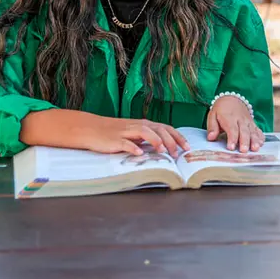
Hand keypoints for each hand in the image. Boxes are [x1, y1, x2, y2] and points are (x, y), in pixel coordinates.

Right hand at [74, 115, 190, 157]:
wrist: (92, 129)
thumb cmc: (115, 133)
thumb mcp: (135, 134)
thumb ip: (149, 138)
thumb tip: (166, 147)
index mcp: (145, 125)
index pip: (166, 128)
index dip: (178, 137)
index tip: (187, 147)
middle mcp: (138, 126)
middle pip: (159, 130)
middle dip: (170, 141)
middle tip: (178, 153)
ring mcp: (127, 132)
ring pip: (145, 132)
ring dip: (155, 141)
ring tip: (163, 151)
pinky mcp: (115, 140)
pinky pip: (125, 143)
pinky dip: (133, 147)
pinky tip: (139, 153)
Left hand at [206, 95, 263, 152]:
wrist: (232, 99)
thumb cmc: (221, 110)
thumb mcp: (212, 115)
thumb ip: (212, 127)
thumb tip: (211, 137)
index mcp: (229, 118)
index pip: (232, 129)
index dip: (232, 138)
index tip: (231, 147)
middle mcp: (240, 120)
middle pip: (244, 131)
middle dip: (244, 141)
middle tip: (243, 151)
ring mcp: (248, 122)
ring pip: (252, 131)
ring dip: (254, 140)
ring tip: (255, 148)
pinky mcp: (253, 124)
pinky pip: (258, 130)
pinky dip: (260, 137)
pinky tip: (261, 143)